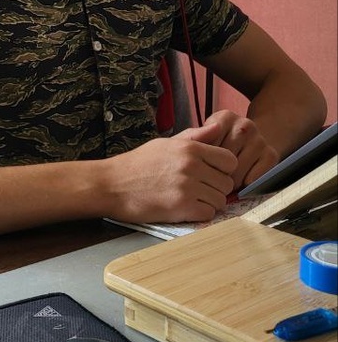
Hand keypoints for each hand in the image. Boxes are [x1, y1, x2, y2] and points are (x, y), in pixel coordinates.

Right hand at [103, 119, 238, 223]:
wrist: (112, 185)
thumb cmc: (138, 164)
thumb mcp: (166, 143)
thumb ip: (195, 136)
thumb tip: (219, 128)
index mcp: (191, 148)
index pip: (230, 160)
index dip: (224, 169)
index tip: (211, 174)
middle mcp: (192, 166)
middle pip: (227, 183)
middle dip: (216, 188)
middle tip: (199, 190)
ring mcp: (188, 187)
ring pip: (220, 200)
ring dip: (209, 203)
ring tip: (191, 200)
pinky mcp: (181, 208)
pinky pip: (209, 214)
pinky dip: (200, 214)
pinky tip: (186, 209)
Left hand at [197, 110, 278, 190]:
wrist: (249, 143)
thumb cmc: (217, 145)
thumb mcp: (202, 138)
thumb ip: (194, 140)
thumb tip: (194, 149)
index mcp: (225, 117)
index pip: (210, 145)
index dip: (204, 161)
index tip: (202, 166)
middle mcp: (245, 124)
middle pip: (225, 159)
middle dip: (216, 173)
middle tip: (212, 180)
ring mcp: (260, 139)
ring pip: (240, 170)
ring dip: (231, 182)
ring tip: (225, 183)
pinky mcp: (272, 154)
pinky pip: (256, 177)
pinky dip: (247, 184)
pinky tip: (241, 182)